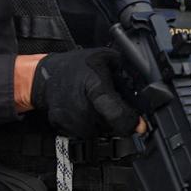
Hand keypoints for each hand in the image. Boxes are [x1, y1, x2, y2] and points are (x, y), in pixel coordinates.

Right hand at [26, 48, 140, 138]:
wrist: (44, 78)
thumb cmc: (74, 67)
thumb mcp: (104, 57)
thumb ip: (125, 68)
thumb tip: (146, 81)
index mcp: (95, 88)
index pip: (116, 113)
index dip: (130, 121)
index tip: (140, 126)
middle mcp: (83, 108)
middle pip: (112, 125)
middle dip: (118, 117)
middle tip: (111, 101)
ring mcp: (73, 123)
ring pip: (102, 131)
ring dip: (104, 121)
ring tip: (94, 103)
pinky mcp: (67, 131)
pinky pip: (88, 133)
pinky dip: (91, 124)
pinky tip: (84, 109)